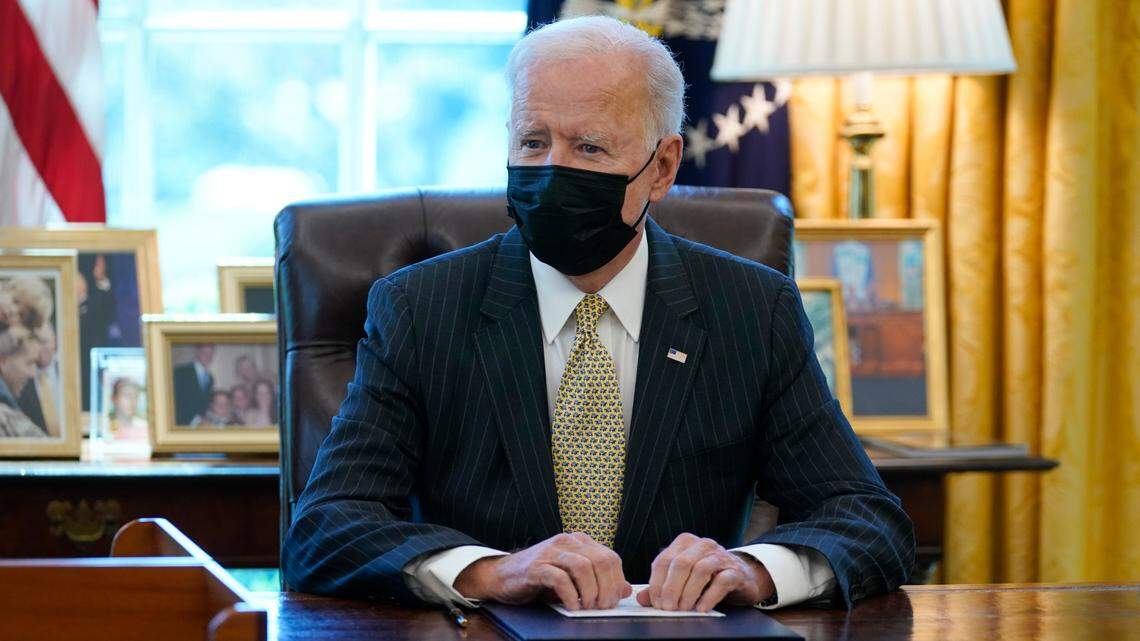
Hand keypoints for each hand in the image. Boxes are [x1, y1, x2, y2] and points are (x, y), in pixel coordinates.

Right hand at [453, 532, 631, 610]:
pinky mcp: (536, 567)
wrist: (502, 575)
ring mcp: (550, 553)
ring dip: (591, 591)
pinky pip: (561, 579)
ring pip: (584, 567)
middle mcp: (566, 542)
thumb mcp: (573, 577)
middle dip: (607, 588)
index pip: (610, 557)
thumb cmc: (540, 578)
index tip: (613, 600)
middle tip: (603, 607)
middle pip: (601, 561)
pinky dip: (571, 595)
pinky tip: (572, 606)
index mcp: (579, 542)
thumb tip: (625, 589)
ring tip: (588, 607)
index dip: (617, 581)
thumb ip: (599, 580)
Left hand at [636, 533, 774, 611]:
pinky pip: (721, 581)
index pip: (664, 560)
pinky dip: (709, 596)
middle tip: (667, 608)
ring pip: (700, 570)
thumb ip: (662, 586)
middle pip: (681, 564)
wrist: (743, 577)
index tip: (655, 602)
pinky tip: (701, 608)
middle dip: (671, 588)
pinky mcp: (735, 571)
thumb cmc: (708, 577)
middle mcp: (702, 545)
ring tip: (683, 609)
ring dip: (688, 593)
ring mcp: (721, 556)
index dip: (657, 582)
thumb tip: (641, 599)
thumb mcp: (684, 579)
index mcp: (685, 543)